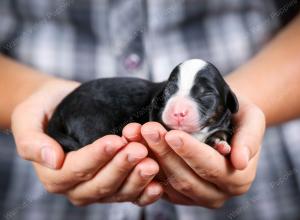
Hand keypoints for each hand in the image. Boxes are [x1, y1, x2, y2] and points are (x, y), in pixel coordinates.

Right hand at [11, 79, 162, 205]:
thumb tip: (51, 160)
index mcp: (54, 175)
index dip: (97, 157)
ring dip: (137, 179)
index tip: (115, 141)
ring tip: (152, 163)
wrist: (61, 105)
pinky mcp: (115, 183)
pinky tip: (158, 185)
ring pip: (118, 191)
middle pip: (101, 184)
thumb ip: (31, 142)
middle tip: (139, 150)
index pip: (77, 170)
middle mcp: (76, 187)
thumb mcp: (27, 118)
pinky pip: (130, 194)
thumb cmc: (43, 110)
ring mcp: (98, 188)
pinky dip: (144, 193)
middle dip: (121, 167)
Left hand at [123, 97, 264, 207]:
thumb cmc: (237, 117)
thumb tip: (241, 161)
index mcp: (238, 178)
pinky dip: (146, 167)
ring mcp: (197, 196)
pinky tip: (135, 146)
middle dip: (165, 153)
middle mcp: (218, 192)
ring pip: (170, 183)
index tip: (172, 135)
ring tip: (137, 135)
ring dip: (151, 159)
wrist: (225, 121)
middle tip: (147, 129)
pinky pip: (160, 185)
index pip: (211, 167)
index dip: (191, 152)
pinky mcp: (179, 194)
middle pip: (186, 178)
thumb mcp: (252, 119)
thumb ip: (249, 139)